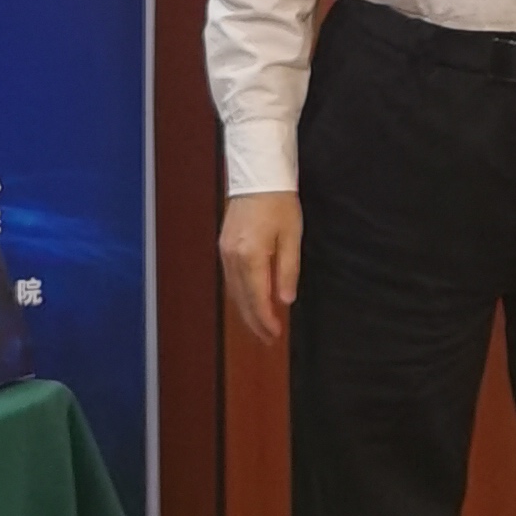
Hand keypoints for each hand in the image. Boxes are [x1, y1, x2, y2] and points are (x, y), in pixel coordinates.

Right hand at [220, 191, 303, 344]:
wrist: (258, 176)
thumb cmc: (279, 203)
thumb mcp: (292, 237)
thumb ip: (288, 270)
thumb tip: (285, 300)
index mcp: (250, 256)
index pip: (256, 298)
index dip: (265, 320)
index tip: (274, 335)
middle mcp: (232, 257)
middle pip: (241, 299)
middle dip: (254, 322)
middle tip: (268, 339)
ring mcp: (224, 251)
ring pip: (233, 291)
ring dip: (246, 311)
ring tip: (260, 326)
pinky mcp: (224, 246)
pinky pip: (230, 278)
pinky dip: (240, 294)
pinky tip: (249, 301)